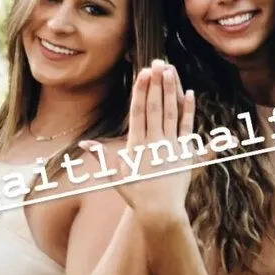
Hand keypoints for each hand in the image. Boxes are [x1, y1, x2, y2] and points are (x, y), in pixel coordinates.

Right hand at [80, 59, 199, 223]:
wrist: (160, 211)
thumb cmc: (136, 195)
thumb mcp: (114, 176)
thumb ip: (101, 157)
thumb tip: (85, 144)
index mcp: (136, 146)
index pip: (138, 112)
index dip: (141, 91)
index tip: (143, 73)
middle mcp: (154, 142)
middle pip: (155, 107)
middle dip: (156, 84)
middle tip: (157, 62)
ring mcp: (170, 146)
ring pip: (171, 113)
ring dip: (171, 90)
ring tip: (171, 70)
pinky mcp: (183, 152)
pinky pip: (187, 127)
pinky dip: (188, 110)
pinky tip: (189, 93)